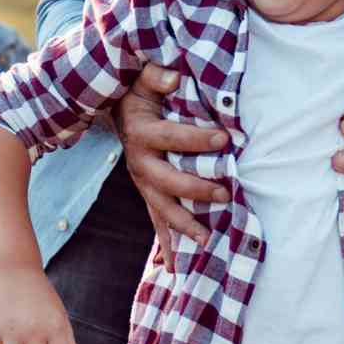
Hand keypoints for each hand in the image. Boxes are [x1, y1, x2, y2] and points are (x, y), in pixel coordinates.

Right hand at [111, 63, 227, 256]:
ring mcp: (143, 183)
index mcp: (142, 132)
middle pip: (167, 181)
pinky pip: (157, 222)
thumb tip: (173, 77)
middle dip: (195, 190)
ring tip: (207, 240)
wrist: (118, 113)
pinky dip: (166, 245)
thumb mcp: (144, 80)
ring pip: (161, 208)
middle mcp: (140, 162)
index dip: (197, 139)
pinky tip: (174, 268)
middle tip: (224, 194)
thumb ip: (156, 76)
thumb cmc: (139, 93)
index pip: (172, 137)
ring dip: (184, 225)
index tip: (225, 139)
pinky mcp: (148, 194)